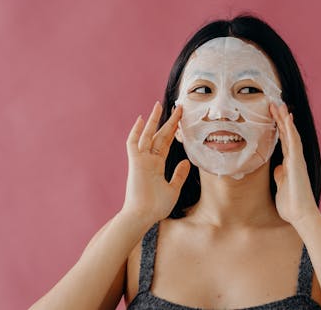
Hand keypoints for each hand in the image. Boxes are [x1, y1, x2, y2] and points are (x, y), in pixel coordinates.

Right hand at [122, 102, 189, 221]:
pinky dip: (136, 131)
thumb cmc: (156, 206)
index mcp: (157, 165)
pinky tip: (142, 119)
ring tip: (159, 105)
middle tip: (178, 107)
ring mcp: (141, 160)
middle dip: (168, 121)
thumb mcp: (173, 189)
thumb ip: (179, 174)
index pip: (166, 142)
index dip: (173, 130)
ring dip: (153, 120)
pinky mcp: (135, 163)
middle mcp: (148, 160)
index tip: (181, 118)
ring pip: (147, 135)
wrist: (143, 216)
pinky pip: (133, 144)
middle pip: (159, 135)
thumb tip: (187, 161)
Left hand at [269, 103, 318, 224]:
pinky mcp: (297, 163)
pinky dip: (290, 129)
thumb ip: (280, 175)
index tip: (271, 114)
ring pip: (291, 134)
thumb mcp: (281, 185)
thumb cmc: (291, 203)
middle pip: (287, 134)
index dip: (278, 127)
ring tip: (279, 105)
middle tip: (273, 103)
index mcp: (289, 163)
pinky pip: (293, 142)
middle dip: (280, 119)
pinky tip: (287, 118)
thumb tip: (277, 168)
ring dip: (285, 119)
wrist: (300, 215)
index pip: (283, 140)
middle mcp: (294, 158)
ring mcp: (296, 160)